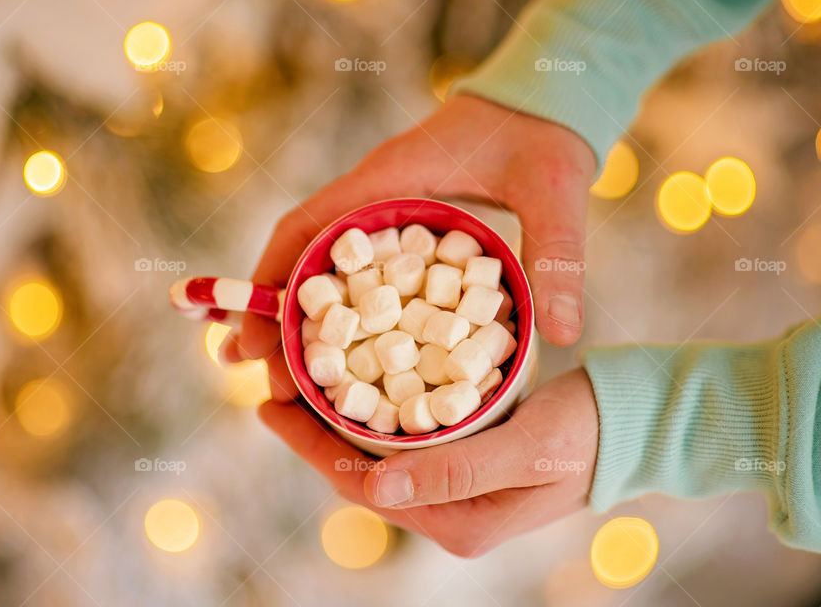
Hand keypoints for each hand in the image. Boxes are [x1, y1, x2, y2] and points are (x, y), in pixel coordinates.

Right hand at [226, 94, 595, 399]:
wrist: (544, 99)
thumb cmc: (544, 134)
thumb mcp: (554, 192)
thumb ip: (555, 256)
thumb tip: (555, 336)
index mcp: (388, 178)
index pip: (308, 225)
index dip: (273, 278)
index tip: (254, 334)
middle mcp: (371, 192)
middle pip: (299, 250)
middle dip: (268, 306)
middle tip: (245, 365)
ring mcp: (380, 205)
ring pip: (317, 257)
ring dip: (289, 306)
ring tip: (267, 364)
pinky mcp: (397, 219)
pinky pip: (349, 261)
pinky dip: (329, 299)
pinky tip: (328, 340)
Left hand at [258, 368, 598, 556]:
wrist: (630, 424)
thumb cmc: (585, 434)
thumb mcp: (525, 449)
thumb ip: (455, 471)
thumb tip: (377, 490)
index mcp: (457, 524)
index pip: (362, 489)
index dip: (311, 448)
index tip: (274, 406)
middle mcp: (449, 513)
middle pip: (361, 475)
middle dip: (315, 433)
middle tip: (277, 385)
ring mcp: (456, 488)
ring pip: (378, 457)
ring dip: (340, 422)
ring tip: (303, 381)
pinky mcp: (465, 460)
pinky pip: (404, 440)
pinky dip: (375, 412)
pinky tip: (357, 384)